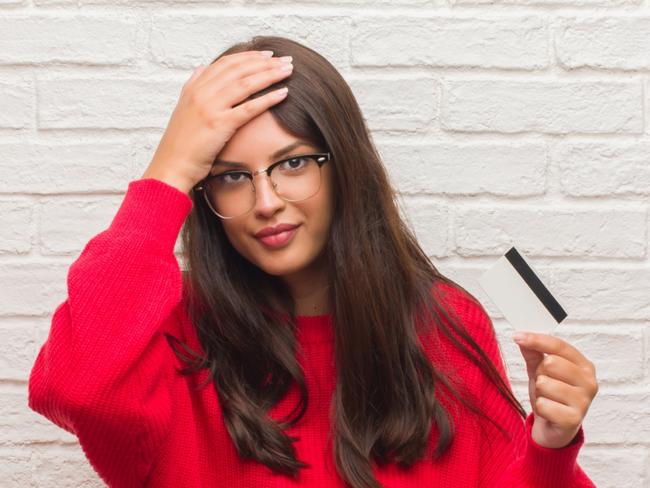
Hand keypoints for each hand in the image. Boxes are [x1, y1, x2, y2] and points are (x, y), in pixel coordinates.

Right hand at [143, 50, 293, 193]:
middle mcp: (201, 93)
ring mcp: (210, 107)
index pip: (226, 63)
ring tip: (288, 71)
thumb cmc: (180, 145)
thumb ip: (192, 87)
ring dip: (270, 74)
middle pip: (239, 69)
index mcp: (194, 88)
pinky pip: (249, 107)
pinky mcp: (219, 124)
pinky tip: (284, 93)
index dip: (249, 56)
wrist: (171, 167)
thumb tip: (200, 68)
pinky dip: (268, 98)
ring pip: (245, 83)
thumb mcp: (183, 110)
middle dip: (265, 62)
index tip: (267, 55)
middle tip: (285, 60)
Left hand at [513, 331, 598, 448]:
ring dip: (539, 392)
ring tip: (547, 399)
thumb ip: (533, 353)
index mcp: (584, 366)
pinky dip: (540, 408)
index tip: (517, 336)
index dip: (536, 339)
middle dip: (539, 374)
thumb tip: (522, 336)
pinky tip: (548, 413)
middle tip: (544, 386)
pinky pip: (543, 404)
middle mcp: (589, 382)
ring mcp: (584, 402)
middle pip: (550, 362)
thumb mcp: (540, 371)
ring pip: (544, 383)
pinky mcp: (574, 419)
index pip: (559, 345)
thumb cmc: (550, 396)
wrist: (554, 430)